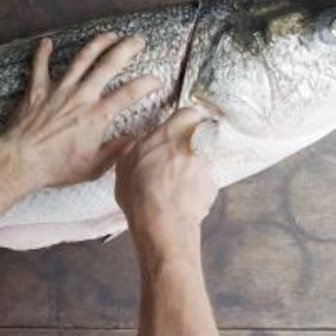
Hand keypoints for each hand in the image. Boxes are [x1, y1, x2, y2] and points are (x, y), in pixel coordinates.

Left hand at [0, 32, 159, 192]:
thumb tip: (133, 140)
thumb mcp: (93, 168)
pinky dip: (43, 53)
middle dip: (126, 48)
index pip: (129, 94)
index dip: (146, 84)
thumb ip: (115, 152)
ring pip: (82, 59)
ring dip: (98, 43)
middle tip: (138, 40)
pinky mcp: (37, 90)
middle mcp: (81, 96)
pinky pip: (40, 66)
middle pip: (108, 65)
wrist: (21, 160)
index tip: (155, 80)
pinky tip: (47, 41)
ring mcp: (59, 90)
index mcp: (97, 116)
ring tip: (110, 34)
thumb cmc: (56, 167)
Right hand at [115, 108, 217, 249]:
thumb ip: (133, 147)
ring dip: (190, 168)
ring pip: (200, 161)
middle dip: (186, 147)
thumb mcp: (123, 164)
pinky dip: (195, 188)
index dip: (185, 119)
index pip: (189, 112)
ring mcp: (205, 167)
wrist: (162, 222)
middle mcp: (193, 146)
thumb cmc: (140, 192)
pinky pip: (204, 182)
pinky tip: (179, 198)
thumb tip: (133, 143)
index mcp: (170, 134)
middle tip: (171, 160)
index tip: (179, 125)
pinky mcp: (212, 188)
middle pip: (197, 138)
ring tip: (172, 185)